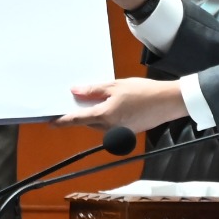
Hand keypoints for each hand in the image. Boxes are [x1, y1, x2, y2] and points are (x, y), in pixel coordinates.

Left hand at [62, 76, 185, 132]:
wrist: (167, 102)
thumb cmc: (143, 92)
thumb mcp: (115, 86)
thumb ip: (93, 90)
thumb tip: (75, 91)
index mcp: (104, 115)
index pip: (77, 119)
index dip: (62, 121)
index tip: (51, 122)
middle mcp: (110, 128)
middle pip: (88, 122)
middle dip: (83, 113)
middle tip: (79, 100)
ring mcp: (119, 132)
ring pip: (100, 124)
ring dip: (96, 115)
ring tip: (103, 99)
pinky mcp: (128, 133)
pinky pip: (111, 126)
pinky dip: (108, 117)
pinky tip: (115, 106)